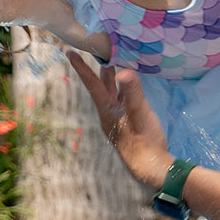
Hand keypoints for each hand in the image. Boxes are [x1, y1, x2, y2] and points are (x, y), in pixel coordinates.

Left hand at [64, 50, 172, 186]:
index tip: (69, 52)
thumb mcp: (139, 112)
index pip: (92, 83)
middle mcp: (109, 113)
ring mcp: (118, 119)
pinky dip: (124, 91)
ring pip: (113, 94)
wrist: (150, 167)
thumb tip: (124, 72)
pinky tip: (130, 90)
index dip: (81, 67)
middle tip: (98, 52)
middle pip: (102, 86)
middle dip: (100, 69)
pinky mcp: (128, 125)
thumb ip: (132, 92)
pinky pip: (123, 102)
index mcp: (107, 109)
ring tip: (115, 64)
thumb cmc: (143, 140)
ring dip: (113, 79)